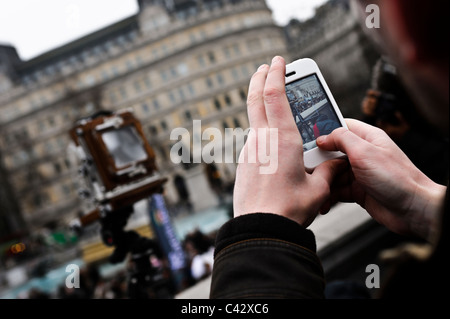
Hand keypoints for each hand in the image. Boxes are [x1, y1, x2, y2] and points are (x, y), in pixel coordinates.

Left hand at [233, 56, 343, 226]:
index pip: (274, 94)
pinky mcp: (244, 164)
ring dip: (262, 108)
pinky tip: (274, 146)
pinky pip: (255, 142)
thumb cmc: (290, 209)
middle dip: (258, 78)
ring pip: (254, 121)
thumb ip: (328, 170)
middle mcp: (262, 140)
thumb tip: (335, 163)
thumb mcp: (319, 188)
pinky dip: (263, 134)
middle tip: (263, 67)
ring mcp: (249, 151)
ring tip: (276, 110)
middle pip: (254, 99)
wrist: (260, 229)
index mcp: (283, 139)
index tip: (277, 60)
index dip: (275, 73)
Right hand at [317, 119, 445, 239]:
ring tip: (316, 190)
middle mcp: (362, 154)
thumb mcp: (364, 152)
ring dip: (323, 182)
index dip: (323, 132)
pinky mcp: (357, 190)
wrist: (412, 210)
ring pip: (331, 173)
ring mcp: (359, 173)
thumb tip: (322, 137)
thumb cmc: (397, 179)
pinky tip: (324, 201)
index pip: (340, 127)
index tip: (307, 140)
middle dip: (319, 162)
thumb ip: (341, 138)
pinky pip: (336, 190)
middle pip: (331, 153)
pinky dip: (329, 196)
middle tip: (309, 170)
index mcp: (367, 138)